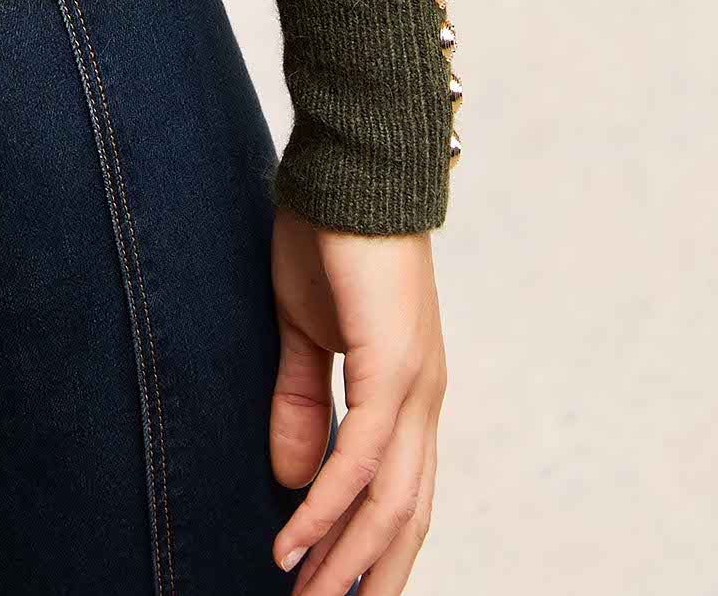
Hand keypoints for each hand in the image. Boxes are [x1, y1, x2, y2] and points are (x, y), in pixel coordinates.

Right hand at [268, 211, 444, 587]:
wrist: (352, 165)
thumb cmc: (330, 235)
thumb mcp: (304, 328)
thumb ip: (303, 401)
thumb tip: (296, 480)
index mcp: (409, 390)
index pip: (400, 493)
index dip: (371, 549)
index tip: (332, 590)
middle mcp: (423, 399)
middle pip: (404, 517)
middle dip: (366, 577)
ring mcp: (415, 385)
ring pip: (389, 503)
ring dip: (346, 560)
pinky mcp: (392, 366)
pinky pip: (362, 459)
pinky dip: (328, 508)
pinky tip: (294, 540)